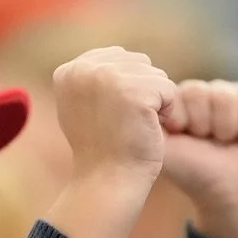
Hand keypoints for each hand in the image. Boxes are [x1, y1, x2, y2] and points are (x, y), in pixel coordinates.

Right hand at [51, 47, 179, 186]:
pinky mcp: (134, 91)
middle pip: (139, 63)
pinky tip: (150, 131)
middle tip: (125, 125)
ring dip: (155, 104)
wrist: (107, 183)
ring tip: (135, 128)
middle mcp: (84, 69)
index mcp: (68, 71)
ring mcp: (108, 78)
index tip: (112, 119)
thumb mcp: (85, 108)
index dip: (127, 90)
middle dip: (142, 93)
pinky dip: (168, 113)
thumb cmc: (101, 152)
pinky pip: (169, 90)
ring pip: (155, 76)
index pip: (118, 59)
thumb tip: (121, 55)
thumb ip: (95, 79)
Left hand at [157, 79, 237, 237]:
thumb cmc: (192, 171)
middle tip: (205, 142)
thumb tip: (132, 100)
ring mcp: (230, 95)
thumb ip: (146, 124)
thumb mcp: (161, 149)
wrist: (229, 192)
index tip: (183, 138)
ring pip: (225, 97)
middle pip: (201, 92)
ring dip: (223, 128)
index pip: (178, 92)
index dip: (182, 120)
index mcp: (177, 101)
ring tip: (222, 142)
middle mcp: (202, 94)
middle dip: (202, 124)